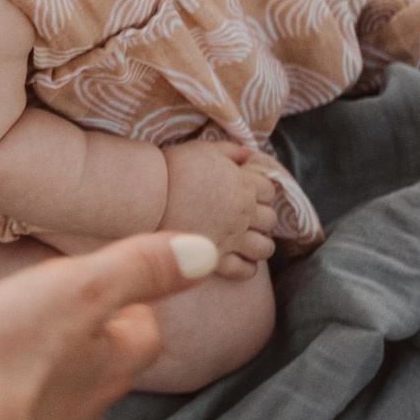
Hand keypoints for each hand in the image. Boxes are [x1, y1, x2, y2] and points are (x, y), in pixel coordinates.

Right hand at [0, 232, 217, 419]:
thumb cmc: (7, 362)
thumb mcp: (78, 292)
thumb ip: (139, 270)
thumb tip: (206, 253)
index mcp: (109, 371)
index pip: (142, 335)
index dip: (129, 303)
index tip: (109, 279)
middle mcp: (79, 413)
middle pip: (85, 360)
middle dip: (57, 322)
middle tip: (27, 291)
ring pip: (32, 381)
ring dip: (7, 344)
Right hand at [159, 140, 277, 279]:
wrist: (149, 195)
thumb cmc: (175, 168)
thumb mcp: (204, 148)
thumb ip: (231, 150)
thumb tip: (249, 152)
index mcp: (244, 186)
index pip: (269, 190)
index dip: (260, 190)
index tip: (247, 192)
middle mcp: (244, 214)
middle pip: (269, 219)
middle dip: (261, 217)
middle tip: (245, 216)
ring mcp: (232, 239)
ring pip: (264, 248)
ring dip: (260, 244)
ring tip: (247, 240)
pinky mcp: (217, 259)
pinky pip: (245, 271)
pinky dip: (247, 268)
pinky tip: (239, 260)